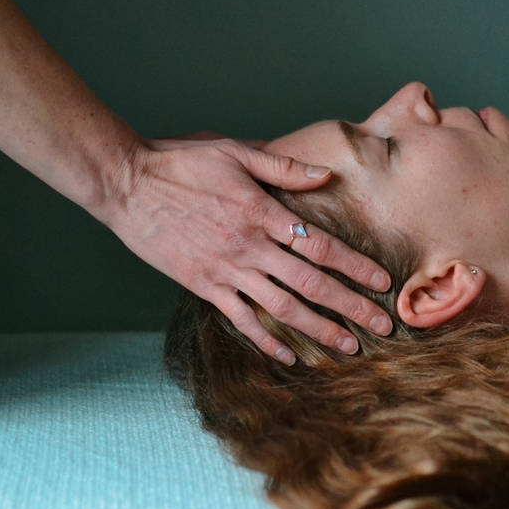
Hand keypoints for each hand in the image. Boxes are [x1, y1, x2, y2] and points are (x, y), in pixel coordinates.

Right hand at [104, 136, 393, 363]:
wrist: (126, 184)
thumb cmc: (180, 162)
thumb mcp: (235, 151)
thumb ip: (283, 167)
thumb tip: (325, 174)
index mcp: (262, 213)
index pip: (320, 245)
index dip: (354, 265)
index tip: (382, 281)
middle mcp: (249, 247)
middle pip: (311, 283)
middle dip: (351, 306)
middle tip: (382, 325)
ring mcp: (226, 270)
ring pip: (282, 307)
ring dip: (319, 329)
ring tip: (349, 347)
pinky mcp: (203, 286)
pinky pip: (241, 319)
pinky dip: (266, 339)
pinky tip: (289, 356)